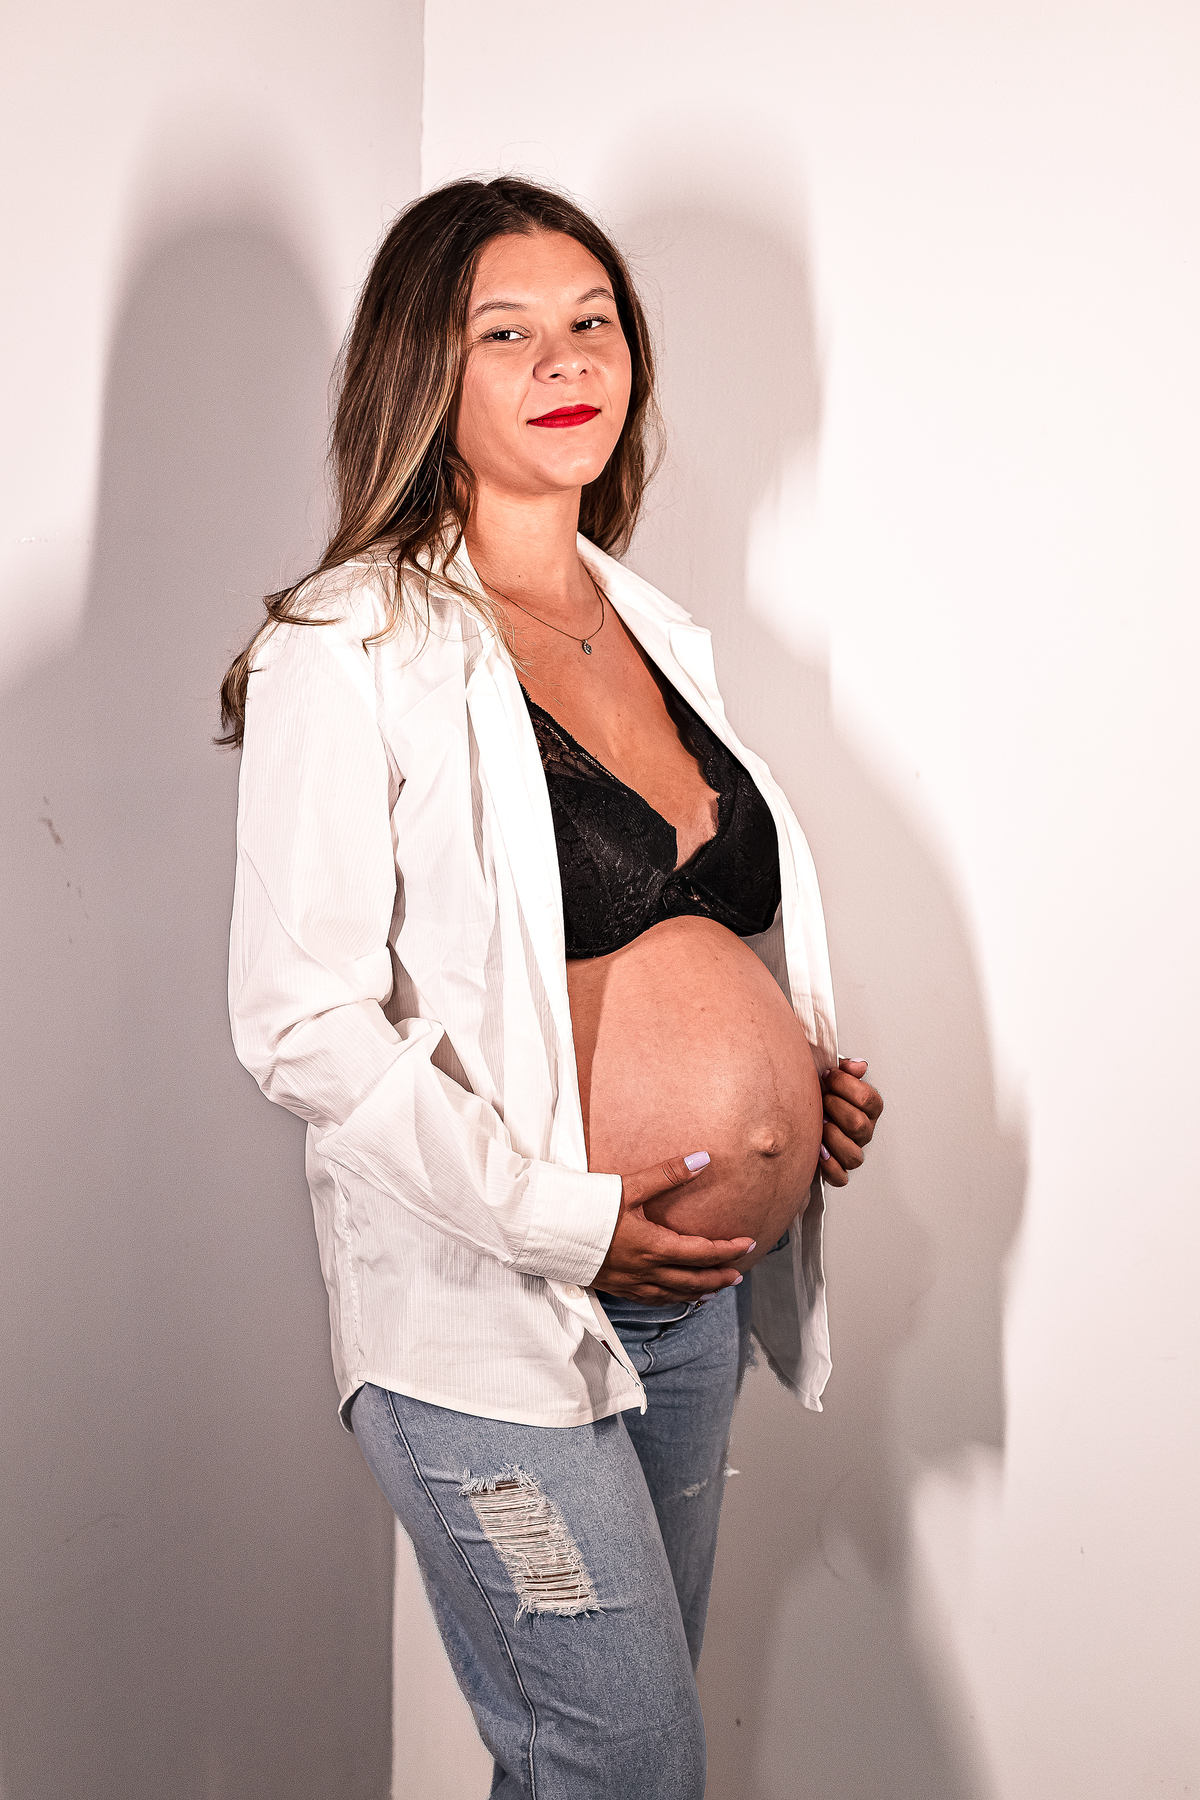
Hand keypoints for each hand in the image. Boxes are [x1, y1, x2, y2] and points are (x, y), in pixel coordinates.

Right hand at [593, 1152, 753, 1302]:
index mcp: (653, 1245)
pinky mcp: (616, 1287)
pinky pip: (652, 1300)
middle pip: (693, 1279)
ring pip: (674, 1294)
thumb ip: (669, 1174)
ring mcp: (630, 1282)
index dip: (727, 1249)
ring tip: (716, 1289)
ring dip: (699, 1291)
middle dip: (718, 1276)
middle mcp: (646, 1270)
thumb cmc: (588, 1206)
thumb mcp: (630, 1186)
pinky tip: (677, 1297)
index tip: (748, 1243)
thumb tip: (703, 1159)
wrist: (548, 1230)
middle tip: (738, 1273)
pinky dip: (672, 1299)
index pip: (701, 1252)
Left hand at [819, 1057, 883, 1187]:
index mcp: (868, 1109)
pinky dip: (829, 1167)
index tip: (827, 1076)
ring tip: (819, 1124)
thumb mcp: (832, 1077)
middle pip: (860, 1125)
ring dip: (833, 1137)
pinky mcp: (838, 1171)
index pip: (869, 1099)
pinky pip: (841, 1177)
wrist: (799, 1117)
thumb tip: (857, 1066)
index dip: (846, 1085)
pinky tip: (817, 1151)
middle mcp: (864, 1132)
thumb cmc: (819, 1096)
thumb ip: (846, 1069)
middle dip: (836, 1108)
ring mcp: (852, 1152)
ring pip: (854, 1155)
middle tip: (821, 1099)